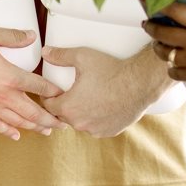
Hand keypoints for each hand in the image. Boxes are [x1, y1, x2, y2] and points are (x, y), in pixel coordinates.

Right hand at [0, 25, 66, 141]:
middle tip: (62, 124)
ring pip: (18, 122)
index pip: (39, 86)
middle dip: (50, 119)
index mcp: (10, 77)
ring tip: (46, 131)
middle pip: (33, 111)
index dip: (53, 91)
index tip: (62, 95)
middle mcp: (3, 96)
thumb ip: (13, 36)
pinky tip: (16, 135)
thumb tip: (30, 36)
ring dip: (34, 127)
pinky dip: (9, 131)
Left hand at [40, 44, 172, 137]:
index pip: (48, 106)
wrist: (140, 84)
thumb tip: (45, 53)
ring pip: (80, 122)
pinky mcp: (109, 132)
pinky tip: (100, 107)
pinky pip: (96, 127)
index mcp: (68, 107)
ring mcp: (95, 130)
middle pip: (63, 115)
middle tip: (71, 92)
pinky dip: (96, 119)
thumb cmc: (111, 71)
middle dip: (64, 104)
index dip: (50, 96)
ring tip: (87, 98)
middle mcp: (79, 123)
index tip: (55, 90)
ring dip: (80, 113)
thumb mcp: (82, 57)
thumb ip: (60, 55)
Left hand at [143, 0, 185, 102]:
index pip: (174, 10)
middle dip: (151, 25)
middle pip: (161, 32)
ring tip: (157, 41)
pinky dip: (171, 67)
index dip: (160, 4)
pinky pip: (174, 72)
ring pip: (164, 53)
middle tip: (148, 21)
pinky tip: (174, 63)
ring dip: (158, 46)